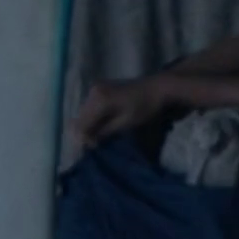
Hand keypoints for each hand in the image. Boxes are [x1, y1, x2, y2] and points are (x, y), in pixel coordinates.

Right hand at [69, 73, 184, 150]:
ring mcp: (95, 88)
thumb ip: (105, 132)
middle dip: (84, 132)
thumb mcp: (125, 123)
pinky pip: (91, 105)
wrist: (157, 88)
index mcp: (98, 100)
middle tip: (92, 146)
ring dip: (88, 125)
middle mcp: (92, 91)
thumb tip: (89, 143)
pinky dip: (93, 117)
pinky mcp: (100, 88)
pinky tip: (99, 125)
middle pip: (81, 117)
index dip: (83, 138)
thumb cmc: (144, 108)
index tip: (88, 150)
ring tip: (95, 138)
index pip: (83, 124)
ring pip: (84, 111)